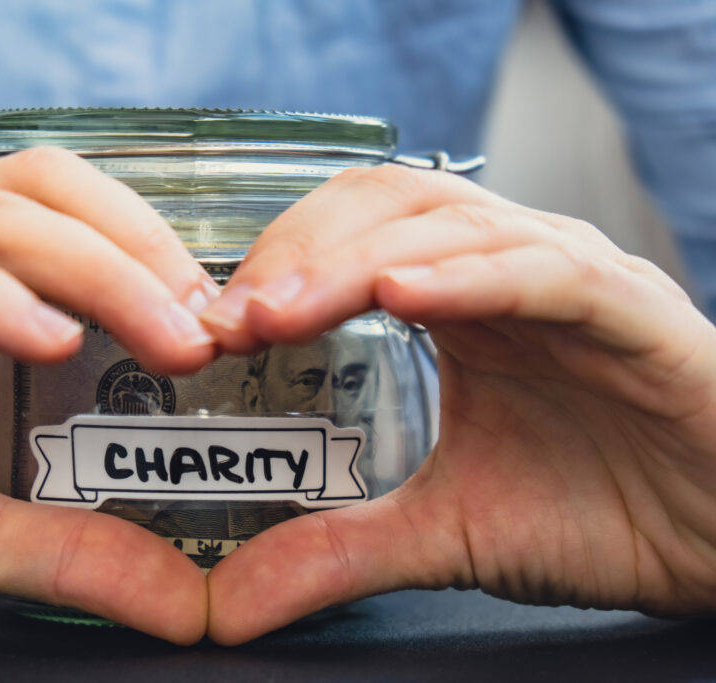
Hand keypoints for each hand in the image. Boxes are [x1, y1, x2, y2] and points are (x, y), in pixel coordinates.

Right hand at [0, 148, 217, 643]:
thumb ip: (68, 550)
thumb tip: (184, 600)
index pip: (61, 221)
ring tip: (166, 331)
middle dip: (138, 246)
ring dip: (94, 266)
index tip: (213, 321)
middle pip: (38, 194)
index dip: (146, 253)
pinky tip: (50, 339)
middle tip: (207, 321)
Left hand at [202, 164, 715, 643]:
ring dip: (356, 260)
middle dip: (298, 254)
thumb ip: (338, 551)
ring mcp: (568, 279)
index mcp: (456, 301)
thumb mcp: (441, 530)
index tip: (211, 328)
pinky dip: (470, 276)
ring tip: (284, 308)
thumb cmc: (600, 509)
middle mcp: (503, 269)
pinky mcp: (629, 309)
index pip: (347, 236)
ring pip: (450, 226)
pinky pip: (544, 272)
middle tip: (232, 317)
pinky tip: (403, 296)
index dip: (274, 268)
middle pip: (384, 207)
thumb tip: (231, 604)